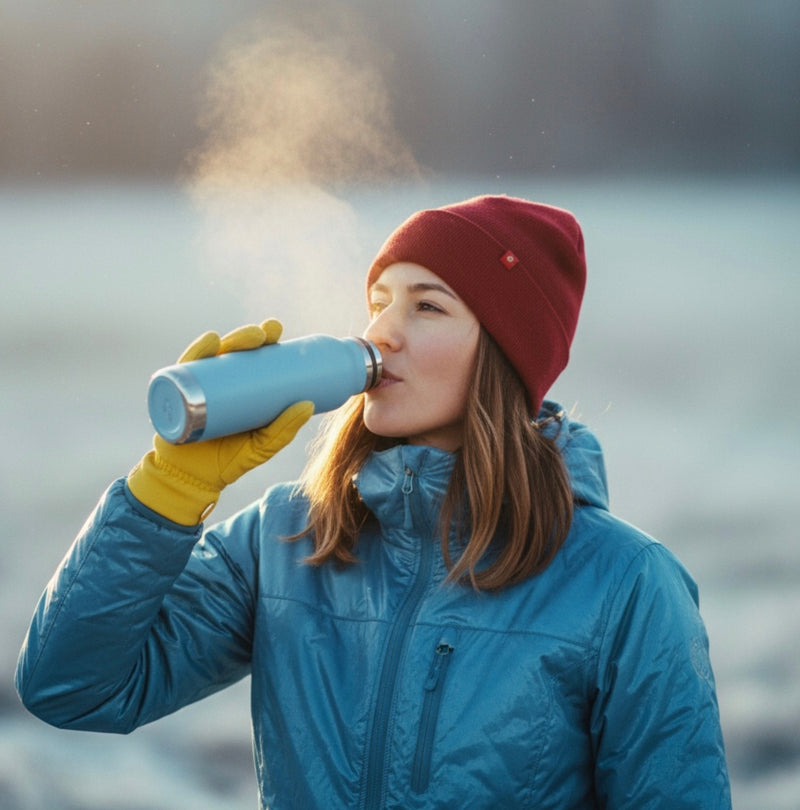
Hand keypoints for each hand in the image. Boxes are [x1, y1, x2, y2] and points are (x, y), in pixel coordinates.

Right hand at [127, 319, 313, 524]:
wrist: (193, 481)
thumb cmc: (229, 461)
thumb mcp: (261, 447)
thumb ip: (283, 431)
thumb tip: (309, 405)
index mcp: (238, 388)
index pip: (250, 357)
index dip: (263, 340)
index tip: (277, 331)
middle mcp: (217, 383)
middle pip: (232, 351)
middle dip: (249, 336)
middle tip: (265, 335)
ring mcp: (196, 387)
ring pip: (211, 356)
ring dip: (228, 339)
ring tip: (245, 338)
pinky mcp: (177, 396)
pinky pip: (183, 370)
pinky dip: (196, 353)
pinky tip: (210, 342)